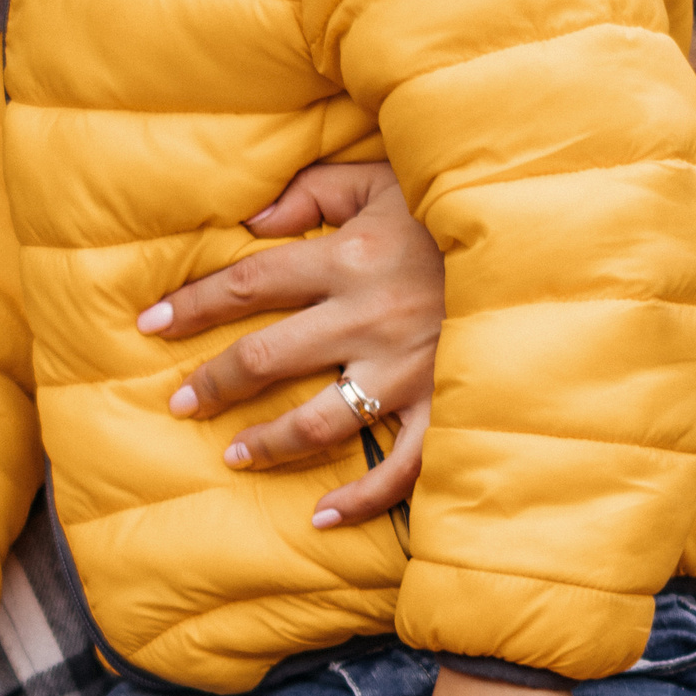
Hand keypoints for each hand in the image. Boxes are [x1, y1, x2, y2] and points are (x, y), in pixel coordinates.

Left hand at [135, 162, 441, 528]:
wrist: (545, 243)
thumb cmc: (455, 207)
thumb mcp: (384, 179)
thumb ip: (314, 192)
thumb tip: (252, 220)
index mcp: (349, 257)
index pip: (248, 284)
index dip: (192, 305)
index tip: (150, 324)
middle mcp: (369, 317)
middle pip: (267, 356)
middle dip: (214, 382)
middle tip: (180, 401)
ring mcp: (408, 369)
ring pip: (321, 420)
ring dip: (270, 442)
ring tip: (234, 454)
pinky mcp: (447, 405)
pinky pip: (399, 467)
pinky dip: (361, 499)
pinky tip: (322, 516)